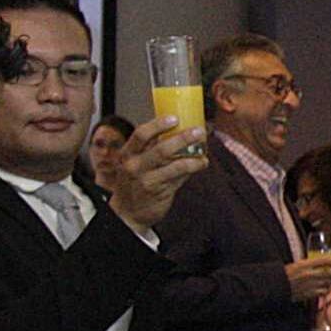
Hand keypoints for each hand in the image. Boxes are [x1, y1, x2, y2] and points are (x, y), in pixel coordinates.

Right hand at [106, 117, 206, 232]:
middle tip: (198, 131)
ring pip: (175, 166)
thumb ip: (152, 148)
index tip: (175, 118)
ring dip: (193, 157)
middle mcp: (135, 166)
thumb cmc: (133, 182)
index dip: (158, 125)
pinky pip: (179, 178)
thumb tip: (179, 132)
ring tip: (204, 149)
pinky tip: (202, 163)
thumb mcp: (135, 162)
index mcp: (128, 154)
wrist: (127, 213)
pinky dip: (192, 168)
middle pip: (161, 149)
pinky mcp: (160, 192)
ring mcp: (147, 180)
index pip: (141, 135)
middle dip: (183, 139)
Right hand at [284, 253, 330, 301]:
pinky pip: (323, 292)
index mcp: (305, 265)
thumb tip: (320, 263)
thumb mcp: (297, 265)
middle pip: (330, 273)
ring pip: (328, 283)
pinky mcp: (309, 294)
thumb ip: (308, 264)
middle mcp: (309, 274)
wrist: (277, 287)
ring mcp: (310, 285)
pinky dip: (326, 289)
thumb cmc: (285, 275)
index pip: (325, 261)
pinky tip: (326, 288)